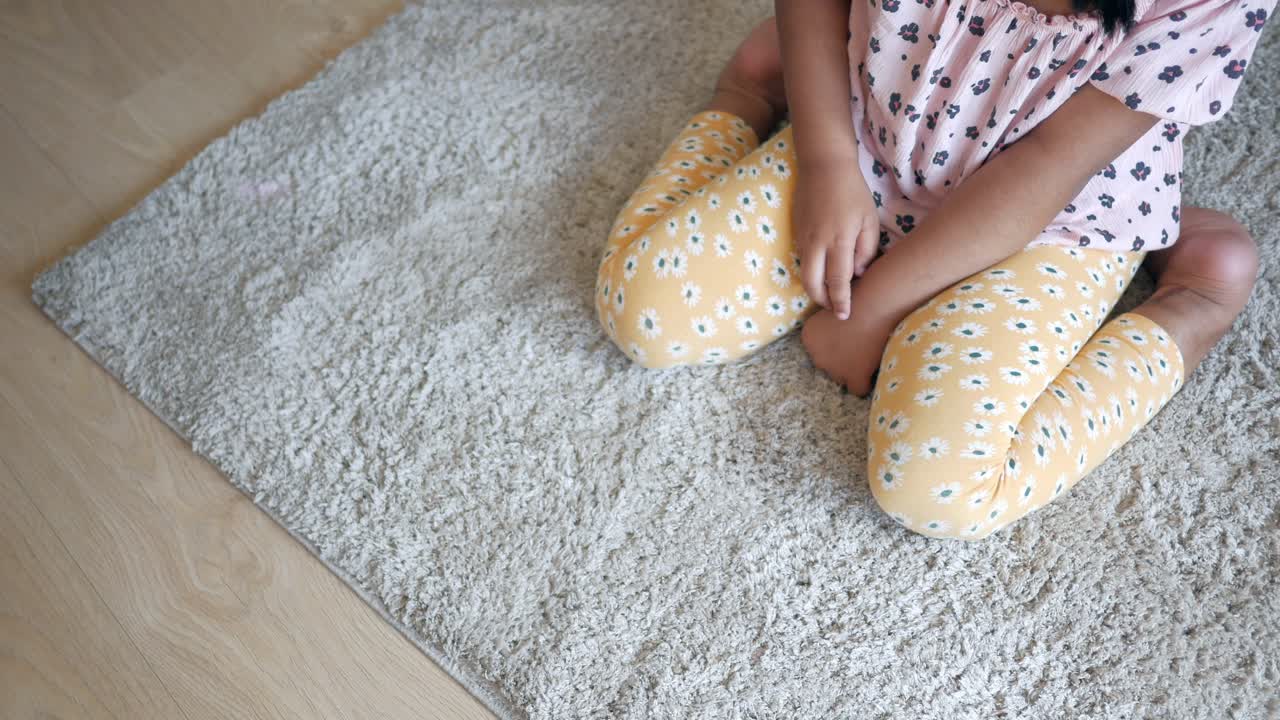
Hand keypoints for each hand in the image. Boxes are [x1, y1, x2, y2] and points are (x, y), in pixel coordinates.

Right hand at [791, 154, 879, 320]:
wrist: (823, 167)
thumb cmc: (852, 192)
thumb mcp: (869, 219)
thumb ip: (866, 248)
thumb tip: (858, 272)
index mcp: (838, 240)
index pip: (838, 281)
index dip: (841, 301)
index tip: (845, 316)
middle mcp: (817, 243)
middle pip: (813, 283)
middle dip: (822, 301)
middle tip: (834, 309)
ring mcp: (803, 238)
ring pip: (804, 273)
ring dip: (815, 288)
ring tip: (828, 294)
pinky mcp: (796, 232)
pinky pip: (803, 259)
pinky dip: (811, 271)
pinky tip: (822, 272)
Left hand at [799, 295, 895, 397]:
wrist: (874, 307)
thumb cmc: (857, 301)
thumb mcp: (833, 309)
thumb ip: (830, 324)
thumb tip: (837, 334)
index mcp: (808, 337)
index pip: (818, 350)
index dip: (834, 344)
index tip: (847, 335)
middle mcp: (817, 356)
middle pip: (829, 365)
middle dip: (842, 359)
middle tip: (859, 345)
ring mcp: (835, 368)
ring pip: (842, 378)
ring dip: (853, 370)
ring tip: (868, 355)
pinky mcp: (853, 376)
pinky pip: (857, 389)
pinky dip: (865, 383)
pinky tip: (872, 372)